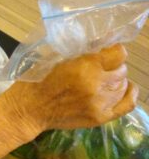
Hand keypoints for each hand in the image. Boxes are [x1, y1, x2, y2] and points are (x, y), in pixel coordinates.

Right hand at [5, 44, 137, 138]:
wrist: (29, 109)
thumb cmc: (37, 79)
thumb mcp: (55, 56)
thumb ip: (79, 50)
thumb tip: (101, 40)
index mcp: (85, 67)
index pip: (119, 53)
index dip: (113, 49)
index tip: (105, 50)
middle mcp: (97, 85)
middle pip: (121, 70)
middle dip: (111, 66)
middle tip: (98, 66)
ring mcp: (100, 103)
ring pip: (123, 86)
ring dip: (115, 80)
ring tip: (103, 79)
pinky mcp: (100, 117)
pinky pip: (127, 104)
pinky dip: (130, 94)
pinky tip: (125, 88)